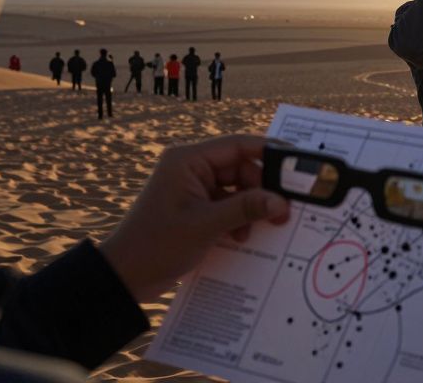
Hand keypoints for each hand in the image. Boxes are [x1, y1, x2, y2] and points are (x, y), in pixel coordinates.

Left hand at [98, 135, 290, 303]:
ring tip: (250, 231)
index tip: (298, 163)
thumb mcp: (205, 225)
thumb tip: (282, 202)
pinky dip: (238, 217)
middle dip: (261, 190)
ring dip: (249, 208)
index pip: (238, 145)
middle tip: (281, 211)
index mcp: (188, 160)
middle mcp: (191, 167)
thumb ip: (246, 209)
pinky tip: (238, 236)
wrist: (125, 276)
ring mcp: (193, 187)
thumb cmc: (157, 245)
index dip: (270, 152)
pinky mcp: (195, 206)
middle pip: (242, 168)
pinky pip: (228, 203)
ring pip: (238, 187)